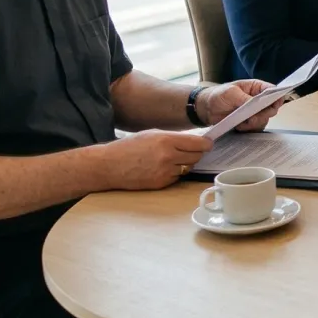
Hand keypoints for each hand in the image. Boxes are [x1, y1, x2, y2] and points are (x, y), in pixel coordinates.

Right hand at [98, 129, 213, 190]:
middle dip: (196, 153)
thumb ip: (174, 138)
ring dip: (185, 163)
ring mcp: (164, 172)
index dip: (205, 144)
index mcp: (166, 140)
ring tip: (171, 158)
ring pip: (188, 167)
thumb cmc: (129, 147)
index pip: (198, 144)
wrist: (109, 165)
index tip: (208, 144)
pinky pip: (177, 177)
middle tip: (190, 150)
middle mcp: (167, 156)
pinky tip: (162, 168)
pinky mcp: (161, 183)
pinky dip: (174, 172)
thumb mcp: (152, 134)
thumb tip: (195, 141)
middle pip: (196, 156)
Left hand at [198, 80, 274, 132]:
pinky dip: (248, 128)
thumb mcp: (231, 93)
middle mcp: (258, 100)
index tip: (275, 105)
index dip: (277, 98)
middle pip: (271, 108)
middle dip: (264, 114)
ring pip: (264, 119)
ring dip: (255, 123)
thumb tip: (257, 105)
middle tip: (253, 117)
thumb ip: (245, 98)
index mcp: (256, 88)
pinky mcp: (248, 122)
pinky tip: (238, 125)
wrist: (205, 109)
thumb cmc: (218, 95)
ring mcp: (254, 111)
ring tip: (242, 122)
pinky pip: (255, 127)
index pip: (272, 91)